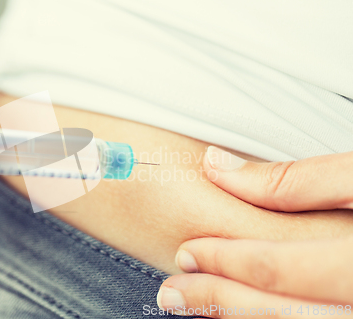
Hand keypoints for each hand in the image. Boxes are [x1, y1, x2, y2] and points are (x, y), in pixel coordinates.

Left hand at [157, 147, 352, 316]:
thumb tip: (218, 166)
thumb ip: (298, 178)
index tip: (188, 252)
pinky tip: (245, 310)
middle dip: (218, 301)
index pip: (274, 269)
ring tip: (199, 308)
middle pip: (276, 312)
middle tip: (173, 292)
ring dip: (236, 316)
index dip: (224, 259)